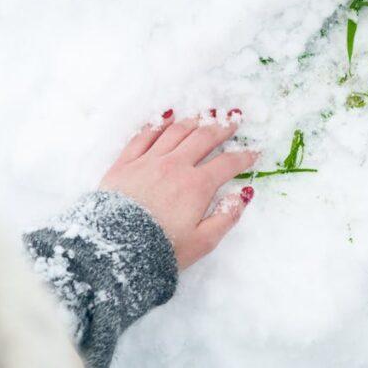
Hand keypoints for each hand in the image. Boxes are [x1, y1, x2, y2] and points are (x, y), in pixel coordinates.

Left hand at [99, 108, 257, 268]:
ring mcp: (148, 162)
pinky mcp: (124, 164)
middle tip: (234, 120)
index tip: (254, 151)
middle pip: (203, 138)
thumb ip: (226, 217)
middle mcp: (174, 166)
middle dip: (222, 127)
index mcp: (196, 186)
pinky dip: (158, 124)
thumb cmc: (159, 251)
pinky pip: (143, 136)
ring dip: (194, 121)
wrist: (112, 251)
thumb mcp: (202, 243)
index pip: (227, 164)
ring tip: (205, 116)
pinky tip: (166, 118)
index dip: (244, 156)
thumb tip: (243, 195)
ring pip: (176, 132)